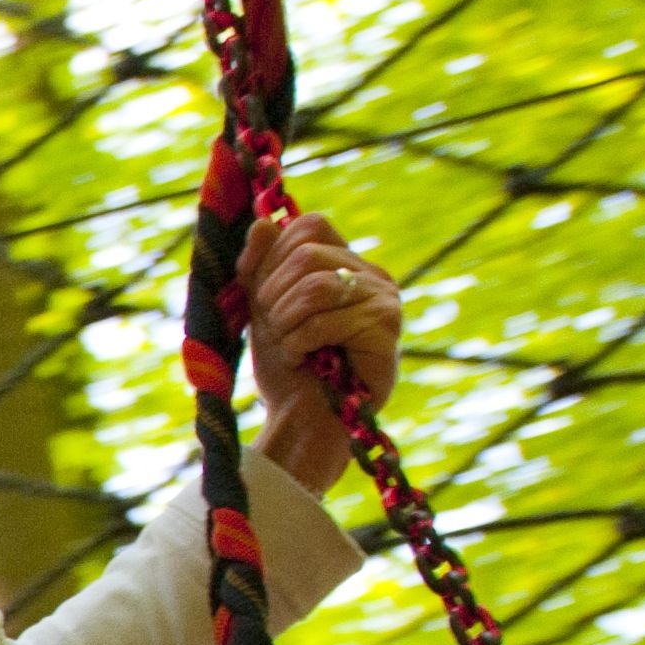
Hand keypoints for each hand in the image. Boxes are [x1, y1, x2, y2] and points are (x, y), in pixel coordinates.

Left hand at [245, 207, 403, 492]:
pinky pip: (326, 320)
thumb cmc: (287, 366)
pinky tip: (304, 361)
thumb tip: (261, 224)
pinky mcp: (385, 329)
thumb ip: (259, 265)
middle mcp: (372, 274)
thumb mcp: (262, 308)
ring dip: (285, 322)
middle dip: (274, 295)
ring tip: (291, 346)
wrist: (302, 420)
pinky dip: (299, 344)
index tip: (266, 299)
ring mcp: (384, 299)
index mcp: (347, 262)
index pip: (310, 226)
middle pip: (307, 253)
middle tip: (278, 329)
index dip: (274, 259)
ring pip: (315, 284)